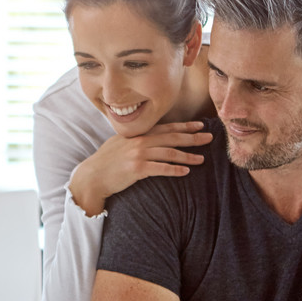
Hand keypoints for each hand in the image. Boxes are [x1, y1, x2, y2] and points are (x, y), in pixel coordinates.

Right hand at [69, 121, 212, 215]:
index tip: (200, 125)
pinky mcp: (137, 169)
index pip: (166, 128)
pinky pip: (160, 169)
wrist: (92, 176)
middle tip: (209, 137)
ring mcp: (138, 154)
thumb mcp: (120, 144)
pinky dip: (174, 170)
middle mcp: (140, 141)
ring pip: (169, 153)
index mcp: (138, 134)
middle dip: (193, 137)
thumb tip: (149, 138)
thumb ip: (136, 139)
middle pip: (172, 138)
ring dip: (187, 156)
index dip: (184, 126)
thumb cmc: (106, 162)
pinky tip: (186, 171)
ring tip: (201, 159)